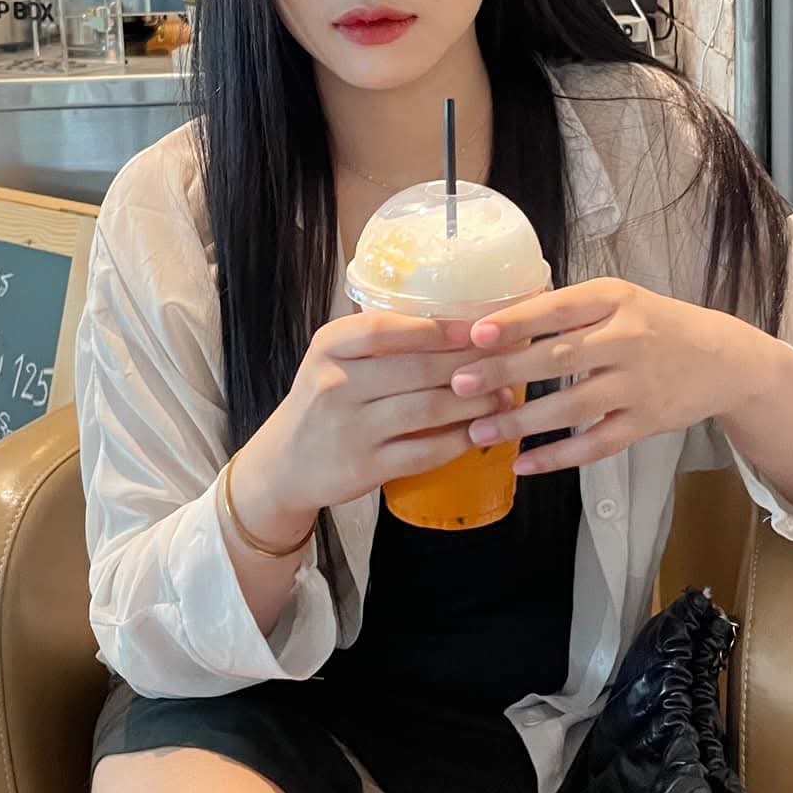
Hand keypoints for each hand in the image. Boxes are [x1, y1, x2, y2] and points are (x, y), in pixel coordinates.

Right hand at [230, 312, 513, 545]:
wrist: (284, 463)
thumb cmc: (323, 400)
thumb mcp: (334, 359)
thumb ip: (381, 341)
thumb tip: (461, 324)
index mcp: (329, 348)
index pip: (384, 329)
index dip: (436, 328)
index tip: (478, 328)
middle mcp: (335, 385)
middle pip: (416, 369)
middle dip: (469, 363)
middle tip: (508, 359)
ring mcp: (350, 429)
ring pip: (427, 409)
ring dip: (474, 402)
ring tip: (504, 395)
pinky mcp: (364, 468)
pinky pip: (424, 451)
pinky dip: (458, 441)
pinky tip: (481, 432)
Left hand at [449, 279, 779, 475]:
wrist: (722, 359)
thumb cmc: (652, 324)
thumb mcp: (616, 301)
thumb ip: (565, 312)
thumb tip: (492, 326)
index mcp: (614, 299)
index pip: (560, 307)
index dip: (517, 321)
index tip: (475, 334)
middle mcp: (628, 339)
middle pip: (560, 358)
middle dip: (506, 372)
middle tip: (460, 386)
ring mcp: (639, 384)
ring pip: (574, 407)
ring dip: (523, 422)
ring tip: (479, 431)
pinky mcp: (647, 423)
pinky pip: (597, 444)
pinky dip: (559, 457)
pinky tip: (524, 464)